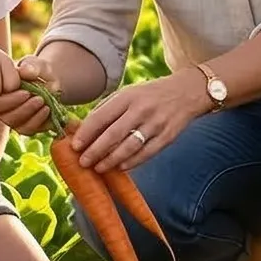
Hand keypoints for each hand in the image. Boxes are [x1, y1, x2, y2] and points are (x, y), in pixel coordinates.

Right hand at [0, 55, 59, 133]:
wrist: (48, 80)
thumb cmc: (37, 70)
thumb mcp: (36, 64)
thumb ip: (31, 65)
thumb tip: (25, 70)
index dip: (10, 100)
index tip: (27, 92)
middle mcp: (3, 108)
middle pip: (5, 118)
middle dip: (23, 110)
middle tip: (39, 99)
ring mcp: (14, 119)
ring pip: (18, 126)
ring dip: (33, 117)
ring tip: (46, 104)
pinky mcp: (26, 126)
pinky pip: (30, 130)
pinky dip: (41, 122)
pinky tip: (49, 110)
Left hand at [71, 74, 206, 174]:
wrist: (186, 92)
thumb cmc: (149, 95)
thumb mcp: (128, 94)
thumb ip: (107, 109)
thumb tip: (82, 129)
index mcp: (127, 96)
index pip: (102, 116)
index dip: (86, 133)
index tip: (74, 146)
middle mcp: (141, 109)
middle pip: (113, 134)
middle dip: (95, 150)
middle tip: (83, 162)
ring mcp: (156, 123)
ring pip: (129, 146)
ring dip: (111, 160)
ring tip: (98, 167)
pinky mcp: (168, 136)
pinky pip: (147, 153)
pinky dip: (132, 162)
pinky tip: (120, 167)